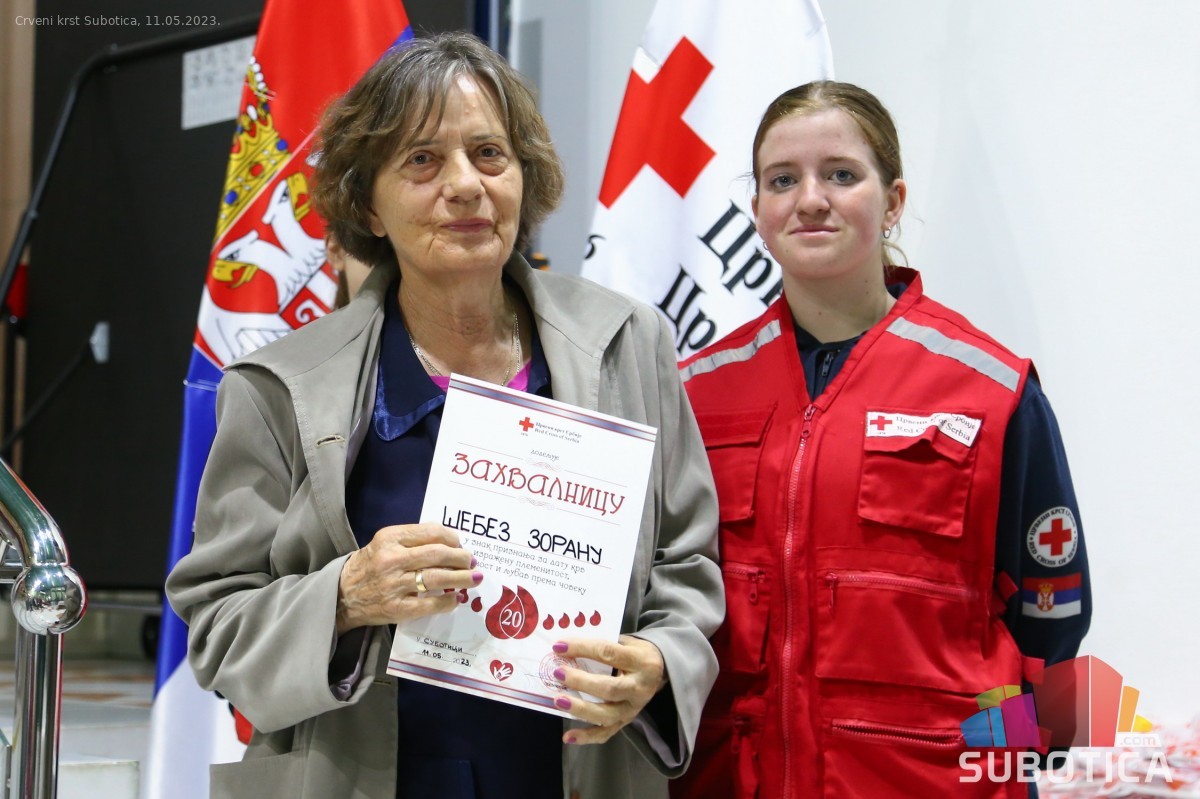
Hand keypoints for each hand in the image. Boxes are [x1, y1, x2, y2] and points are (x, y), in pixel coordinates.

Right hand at [336, 524, 480, 633]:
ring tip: (474, 578)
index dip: (453, 538)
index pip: (431, 532)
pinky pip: (430, 604)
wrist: (341, 595)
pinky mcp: (396, 608)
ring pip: (438, 578)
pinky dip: (447, 601)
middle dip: (462, 558)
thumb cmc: (368, 566)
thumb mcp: (384, 543)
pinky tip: (456, 599)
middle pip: (438, 554)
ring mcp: (394, 585)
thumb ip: (412, 539)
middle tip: (472, 562)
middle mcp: (392, 559)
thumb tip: (449, 541)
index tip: (461, 544)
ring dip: (462, 578)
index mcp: (390, 538)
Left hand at [550, 635, 666, 744]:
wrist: (660, 670)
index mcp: (640, 661)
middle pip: (608, 688)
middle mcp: (639, 687)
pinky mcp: (626, 722)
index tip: (559, 646)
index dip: (583, 649)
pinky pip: (606, 733)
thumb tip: (565, 648)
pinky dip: (586, 737)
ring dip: (580, 709)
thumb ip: (601, 645)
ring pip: (606, 715)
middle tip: (558, 673)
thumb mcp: (626, 641)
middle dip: (581, 682)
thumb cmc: (635, 652)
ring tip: (558, 700)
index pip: (608, 653)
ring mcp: (633, 708)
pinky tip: (568, 736)